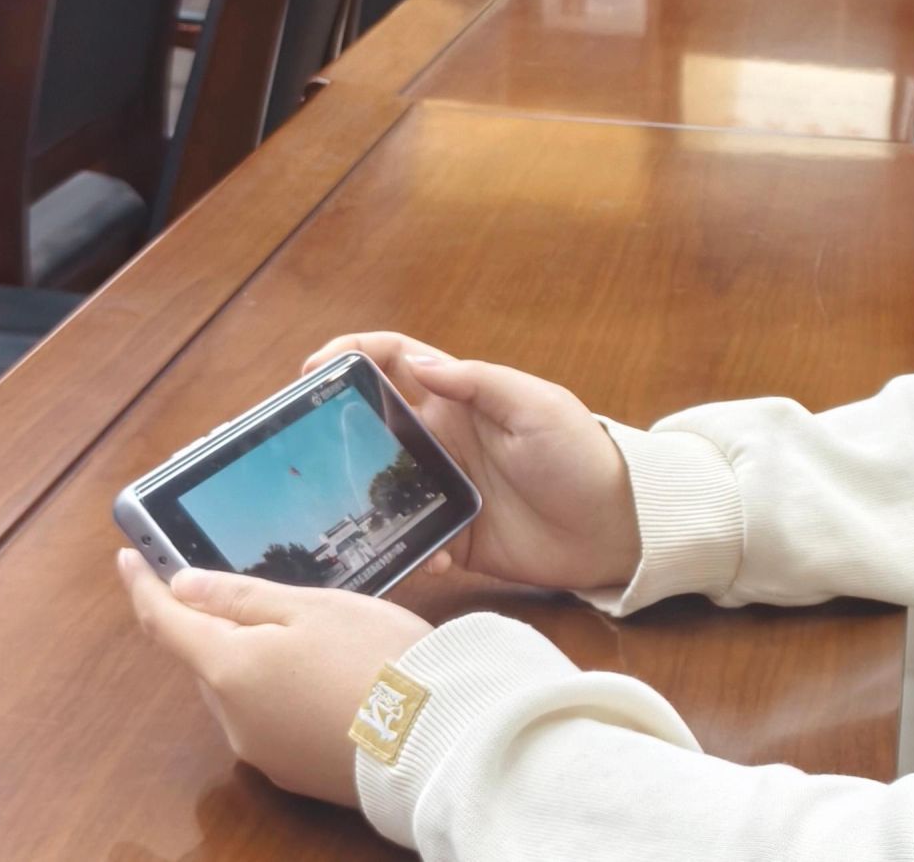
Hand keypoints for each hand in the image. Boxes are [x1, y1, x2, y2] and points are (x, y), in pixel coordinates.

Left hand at [117, 548, 429, 804]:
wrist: (433, 736)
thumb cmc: (376, 657)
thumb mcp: (313, 607)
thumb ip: (243, 597)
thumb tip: (182, 586)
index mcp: (229, 667)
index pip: (165, 622)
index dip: (142, 586)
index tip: (128, 557)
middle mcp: (231, 716)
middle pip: (206, 658)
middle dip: (218, 624)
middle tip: (256, 592)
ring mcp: (261, 750)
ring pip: (238, 690)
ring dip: (254, 660)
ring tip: (315, 636)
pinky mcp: (291, 771)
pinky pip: (268, 719)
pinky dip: (281, 693)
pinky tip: (326, 679)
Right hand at [302, 332, 642, 593]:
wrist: (618, 527)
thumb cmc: (582, 455)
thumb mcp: (537, 407)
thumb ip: (478, 383)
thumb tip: (418, 363)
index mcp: (461, 398)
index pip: (395, 361)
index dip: (353, 355)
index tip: (313, 369)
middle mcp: (443, 440)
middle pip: (370, 425)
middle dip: (330, 431)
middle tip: (295, 449)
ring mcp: (445, 489)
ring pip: (378, 488)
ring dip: (358, 499)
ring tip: (336, 515)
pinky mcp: (454, 537)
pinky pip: (410, 542)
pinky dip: (406, 550)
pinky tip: (429, 558)